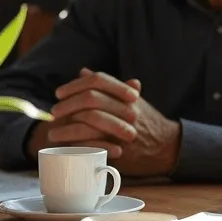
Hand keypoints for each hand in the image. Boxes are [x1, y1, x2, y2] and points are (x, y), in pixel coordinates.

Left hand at [31, 68, 180, 177]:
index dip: (75, 85)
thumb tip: (82, 71)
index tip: (59, 93)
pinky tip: (66, 148)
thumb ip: (107, 86)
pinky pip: (94, 146)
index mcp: (126, 94)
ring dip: (67, 129)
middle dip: (67, 106)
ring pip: (89, 123)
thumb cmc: (146, 122)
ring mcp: (123, 128)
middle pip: (90, 99)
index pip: (97, 81)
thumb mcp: (130, 100)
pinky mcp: (122, 149)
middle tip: (54, 113)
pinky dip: (78, 146)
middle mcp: (125, 108)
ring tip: (53, 134)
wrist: (168, 146)